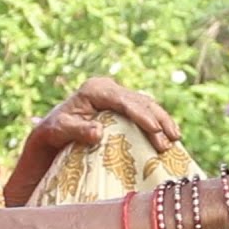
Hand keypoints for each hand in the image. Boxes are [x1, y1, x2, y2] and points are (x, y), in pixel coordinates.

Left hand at [4, 77, 180, 206]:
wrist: (52, 130)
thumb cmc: (54, 131)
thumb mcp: (61, 130)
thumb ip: (78, 130)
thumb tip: (98, 132)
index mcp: (95, 89)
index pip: (123, 101)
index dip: (141, 115)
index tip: (155, 130)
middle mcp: (108, 88)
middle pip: (140, 101)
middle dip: (158, 120)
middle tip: (169, 141)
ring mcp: (117, 95)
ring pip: (146, 104)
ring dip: (162, 121)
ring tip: (175, 139)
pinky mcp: (122, 105)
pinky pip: (144, 111)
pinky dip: (157, 122)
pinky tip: (169, 135)